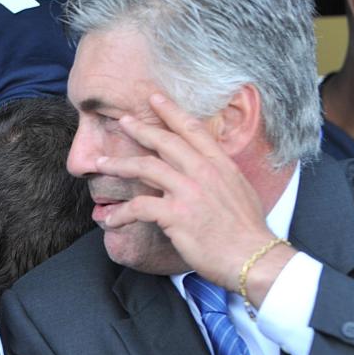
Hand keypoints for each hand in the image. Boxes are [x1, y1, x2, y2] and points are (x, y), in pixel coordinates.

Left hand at [97, 93, 287, 288]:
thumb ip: (220, 176)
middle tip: (122, 120)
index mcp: (220, 164)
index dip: (172, 112)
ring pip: (145, 167)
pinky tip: (110, 219)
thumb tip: (209, 173)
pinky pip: (138, 207)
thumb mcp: (240, 191)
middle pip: (165, 142)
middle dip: (140, 128)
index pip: (192, 130)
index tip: (155, 98)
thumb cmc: (247, 231)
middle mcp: (204, 172)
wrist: (253, 256)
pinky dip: (120, 213)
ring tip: (100, 163)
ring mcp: (189, 191)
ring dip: (118, 165)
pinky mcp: (176, 215)